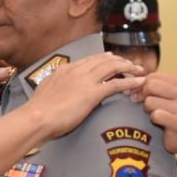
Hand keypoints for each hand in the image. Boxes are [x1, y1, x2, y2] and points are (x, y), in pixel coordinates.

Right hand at [26, 53, 143, 138]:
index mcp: (65, 69)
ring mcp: (85, 80)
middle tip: (130, 63)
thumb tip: (58, 90)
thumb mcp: (45, 91)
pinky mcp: (93, 93)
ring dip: (128, 67)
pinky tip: (139, 82)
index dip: (103, 59)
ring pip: (112, 67)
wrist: (37, 117)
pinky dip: (130, 81)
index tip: (112, 59)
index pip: (89, 60)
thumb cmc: (38, 111)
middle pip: (103, 60)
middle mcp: (77, 70)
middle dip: (119, 60)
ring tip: (139, 70)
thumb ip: (56, 87)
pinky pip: (116, 83)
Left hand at [140, 74, 176, 156]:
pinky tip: (161, 123)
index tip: (143, 96)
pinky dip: (154, 120)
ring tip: (158, 115)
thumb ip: (152, 85)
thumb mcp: (167, 95)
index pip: (153, 76)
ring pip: (150, 101)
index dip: (143, 86)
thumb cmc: (174, 114)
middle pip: (150, 86)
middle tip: (149, 107)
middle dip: (144, 97)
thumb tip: (132, 81)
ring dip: (149, 110)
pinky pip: (155, 115)